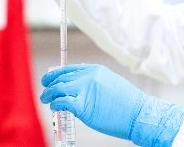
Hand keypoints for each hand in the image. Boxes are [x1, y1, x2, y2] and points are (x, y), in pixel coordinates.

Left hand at [41, 64, 183, 146]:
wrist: (138, 114)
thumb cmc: (127, 103)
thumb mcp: (111, 82)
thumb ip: (95, 81)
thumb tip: (79, 85)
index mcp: (95, 70)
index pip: (69, 69)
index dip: (56, 74)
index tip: (49, 79)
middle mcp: (88, 77)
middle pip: (61, 78)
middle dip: (49, 85)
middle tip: (45, 91)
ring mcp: (85, 91)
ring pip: (58, 89)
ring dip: (48, 95)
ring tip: (46, 99)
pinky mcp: (83, 106)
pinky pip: (62, 103)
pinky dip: (55, 105)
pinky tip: (55, 107)